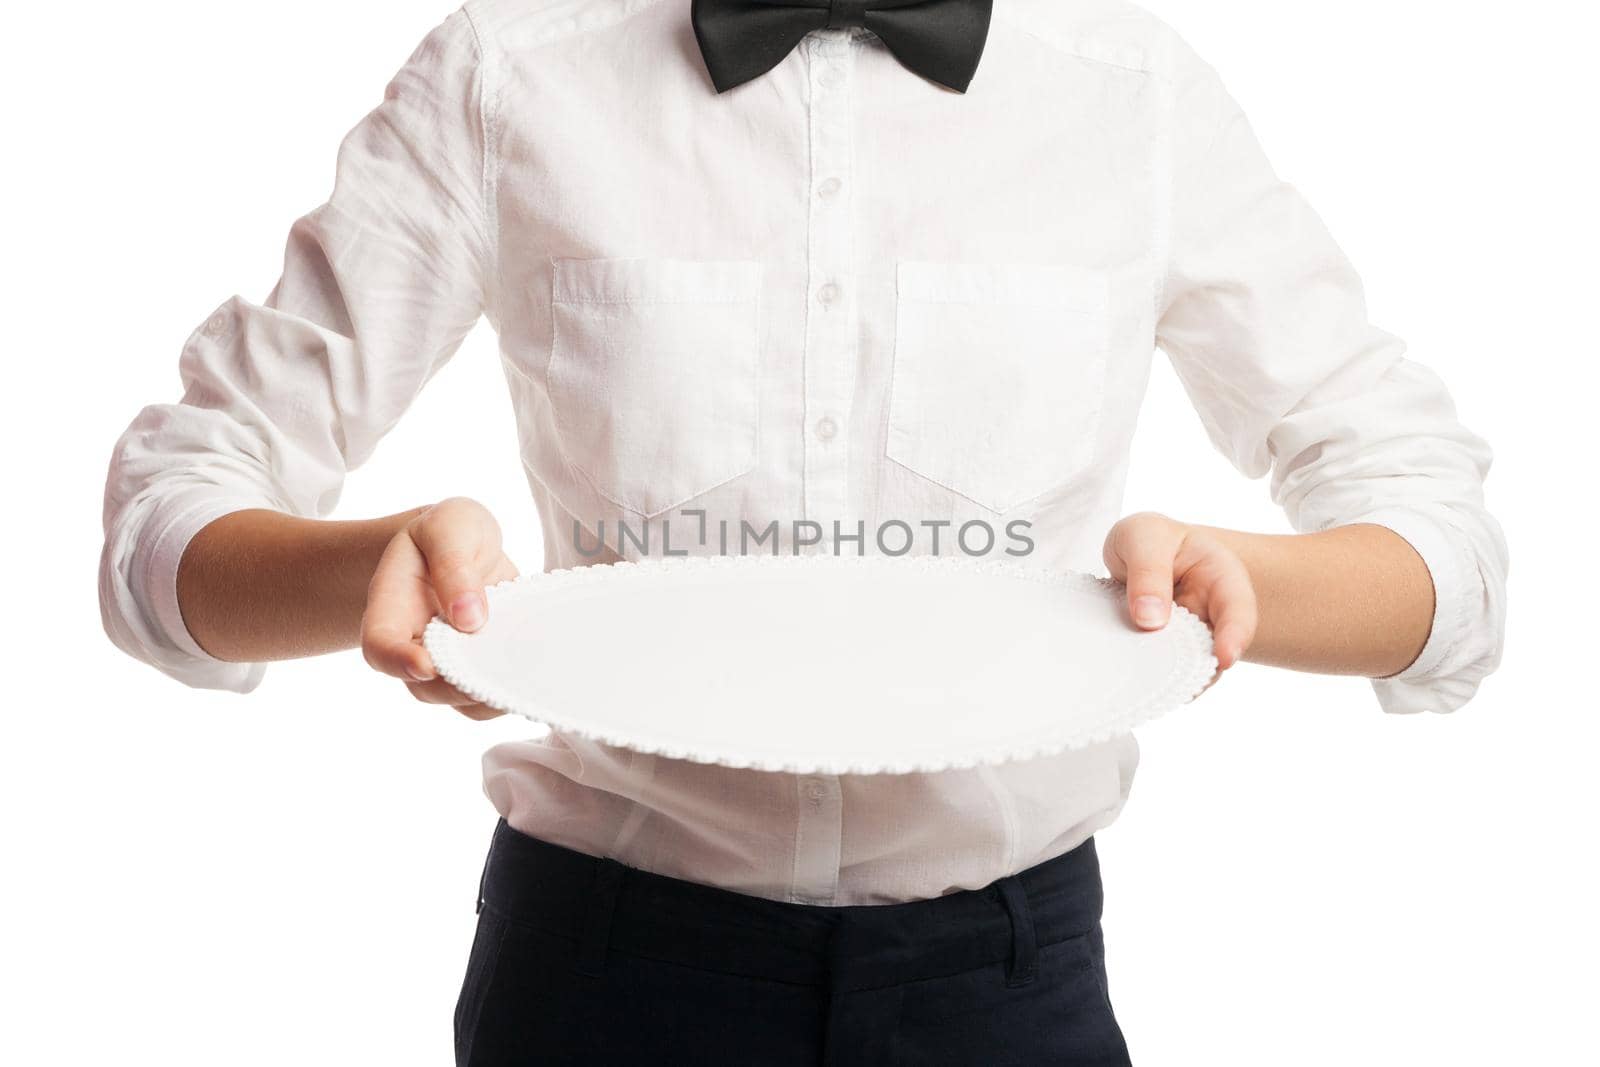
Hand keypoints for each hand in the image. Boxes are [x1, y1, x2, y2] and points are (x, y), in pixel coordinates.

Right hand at [362, 497, 519, 719]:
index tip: (427, 665)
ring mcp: (447, 659)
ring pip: (459, 699)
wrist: (464, 545)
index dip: (398, 662)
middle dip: (458, 687)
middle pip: (423, 686)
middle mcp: (414, 642)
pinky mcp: (478, 665)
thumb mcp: (449, 525)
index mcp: (392, 605)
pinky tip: (533, 671)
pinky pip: (488, 694)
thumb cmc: (450, 532)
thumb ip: (454, 564)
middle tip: (495, 671)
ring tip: (520, 673)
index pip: (379, 646)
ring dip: (489, 694)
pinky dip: (510, 690)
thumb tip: (470, 618)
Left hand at [1102, 512, 1256, 687]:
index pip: (1238, 608)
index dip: (1236, 635)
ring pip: (1189, 667)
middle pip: (1216, 649)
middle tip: (1173, 682)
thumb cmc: (1149, 540)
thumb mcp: (1144, 536)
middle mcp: (1212, 614)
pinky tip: (1135, 683)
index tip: (1224, 658)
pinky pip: (1164, 672)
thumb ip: (1147, 572)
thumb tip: (1150, 621)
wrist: (1137, 554)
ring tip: (1147, 683)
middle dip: (1198, 668)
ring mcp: (1190, 637)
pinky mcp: (1166, 653)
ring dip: (1169, 677)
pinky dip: (1151, 679)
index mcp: (1221, 576)